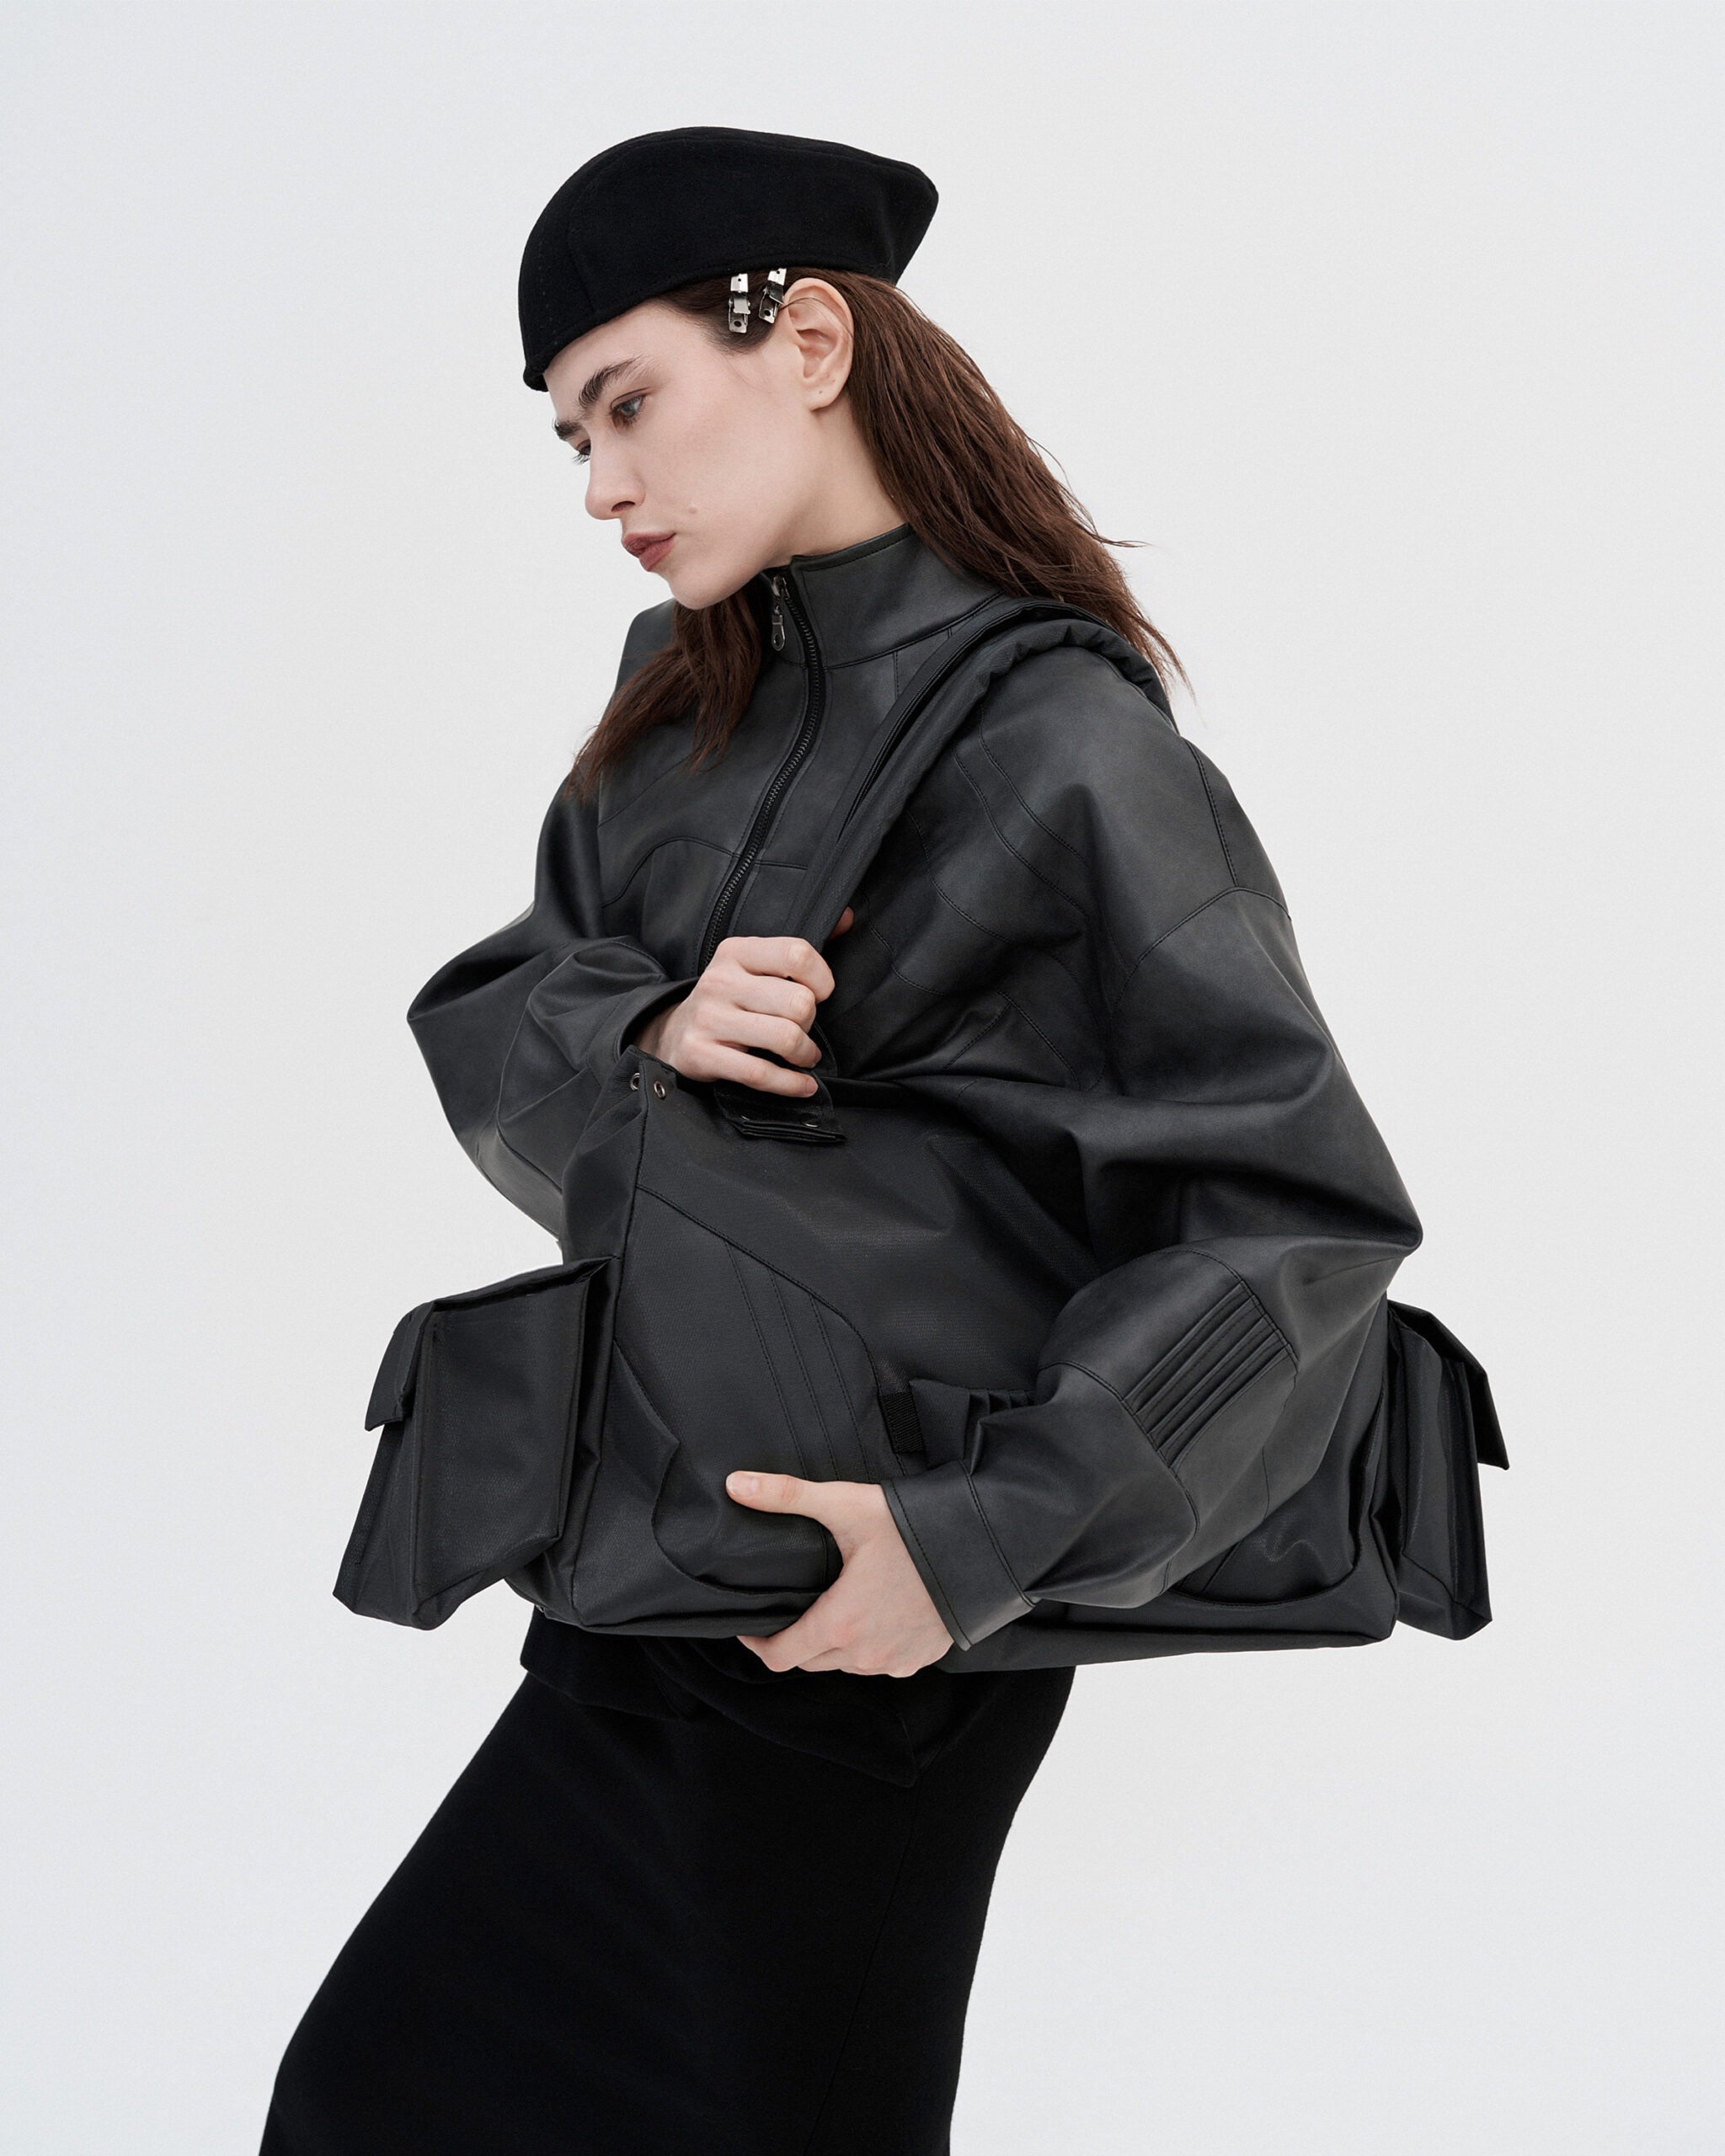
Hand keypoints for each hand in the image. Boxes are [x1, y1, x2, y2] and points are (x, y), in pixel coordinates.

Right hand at [636, 909, 853, 1097]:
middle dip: (810, 1022)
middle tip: (802, 1028)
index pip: (798, 954)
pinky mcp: (701, 1054)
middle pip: (798, 1002)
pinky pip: (760, 1074)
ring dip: (805, 1053)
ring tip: (803, 1055)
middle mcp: (720, 981)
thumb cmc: (729, 1000)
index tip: (820, 994)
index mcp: (737, 952)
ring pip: (784, 1038)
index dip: (822, 979)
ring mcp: (709, 1019)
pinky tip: (803, 1085)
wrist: (673, 1033)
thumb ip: (799, 948)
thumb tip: (848, 918)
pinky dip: (791, 1084)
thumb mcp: (754, 966)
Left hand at [729, 1471, 951, 1677]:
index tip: (750, 1625)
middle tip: (788, 1610)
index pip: (779, 1656)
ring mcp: (895, 1661)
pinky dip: (869, 1648)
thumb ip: (787, 1495)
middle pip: (810, 1662)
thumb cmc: (914, 1527)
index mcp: (839, 1623)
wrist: (982, 1546)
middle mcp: (865, 1654)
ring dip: (832, 1646)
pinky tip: (871, 1617)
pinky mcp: (920, 1658)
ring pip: (845, 1665)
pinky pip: (881, 1665)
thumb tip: (736, 1484)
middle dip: (793, 1641)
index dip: (757, 1643)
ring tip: (830, 1609)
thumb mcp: (845, 1505)